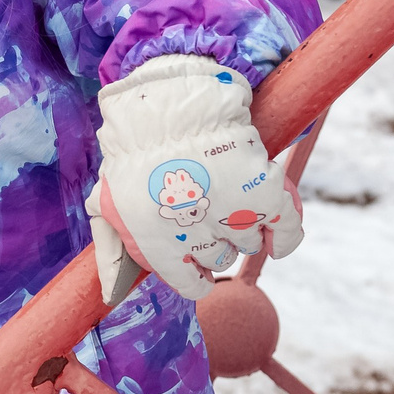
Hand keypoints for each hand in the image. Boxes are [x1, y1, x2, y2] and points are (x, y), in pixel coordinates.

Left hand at [94, 54, 303, 300]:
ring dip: (243, 232)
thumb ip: (111, 250)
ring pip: (248, 244)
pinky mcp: (263, 190)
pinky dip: (285, 238)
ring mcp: (232, 212)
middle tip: (210, 216)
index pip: (186, 280)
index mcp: (157, 241)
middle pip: (220, 259)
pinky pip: (286, 227)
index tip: (199, 269)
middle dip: (216, 244)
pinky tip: (276, 242)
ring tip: (231, 204)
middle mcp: (197, 234)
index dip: (195, 276)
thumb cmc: (135, 150)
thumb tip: (113, 294)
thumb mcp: (108, 200)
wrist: (171, 99)